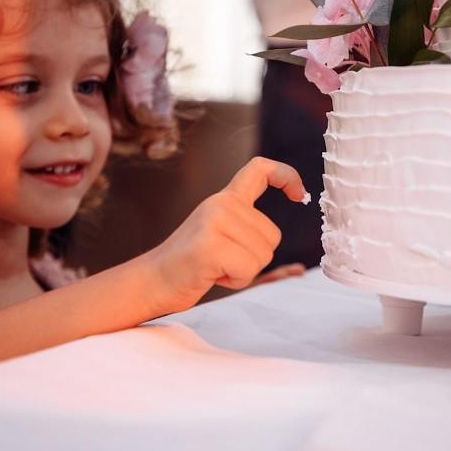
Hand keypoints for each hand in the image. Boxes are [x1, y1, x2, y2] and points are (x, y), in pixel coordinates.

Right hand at [144, 157, 305, 313]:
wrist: (151, 281)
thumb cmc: (191, 266)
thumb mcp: (223, 239)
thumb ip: (251, 237)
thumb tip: (299, 269)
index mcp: (223, 198)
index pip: (260, 169)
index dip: (287, 176)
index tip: (299, 194)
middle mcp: (220, 203)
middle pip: (273, 235)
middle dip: (254, 258)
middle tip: (221, 260)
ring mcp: (214, 221)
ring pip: (263, 254)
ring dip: (243, 270)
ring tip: (214, 266)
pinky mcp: (210, 245)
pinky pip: (249, 268)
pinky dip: (236, 279)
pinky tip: (211, 274)